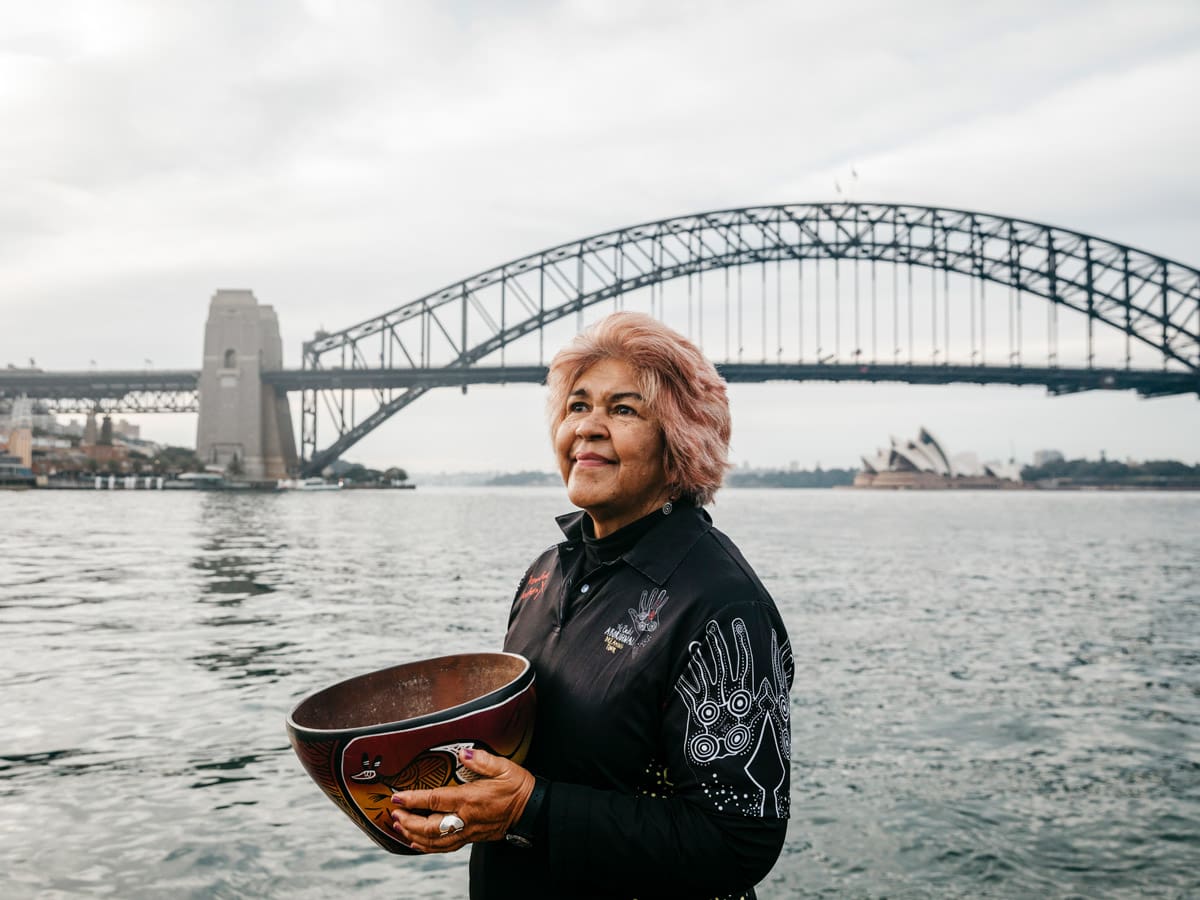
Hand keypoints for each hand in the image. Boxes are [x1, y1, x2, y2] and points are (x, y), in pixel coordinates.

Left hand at [389, 747, 534, 853]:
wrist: (531, 810)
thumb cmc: (517, 787)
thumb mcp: (504, 767)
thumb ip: (482, 760)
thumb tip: (464, 753)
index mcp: (469, 799)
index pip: (435, 800)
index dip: (413, 799)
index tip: (397, 797)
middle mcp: (465, 818)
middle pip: (429, 827)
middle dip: (408, 822)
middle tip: (394, 815)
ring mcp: (468, 831)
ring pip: (435, 842)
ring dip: (414, 836)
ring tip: (399, 829)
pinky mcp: (471, 838)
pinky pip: (445, 847)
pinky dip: (428, 847)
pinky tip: (417, 843)